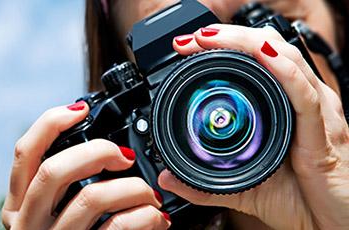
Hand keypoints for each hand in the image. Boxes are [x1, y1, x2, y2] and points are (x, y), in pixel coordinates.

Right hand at [2, 102, 169, 228]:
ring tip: (149, 193)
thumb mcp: (55, 209)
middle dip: (97, 152)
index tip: (81, 108)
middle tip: (125, 156)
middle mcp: (28, 222)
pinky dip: (144, 216)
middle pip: (55, 170)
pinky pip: (117, 228)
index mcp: (19, 203)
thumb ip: (66, 182)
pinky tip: (155, 217)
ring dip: (132, 188)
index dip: (50, 123)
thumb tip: (106, 147)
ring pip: (91, 199)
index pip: (24, 153)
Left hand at [158, 24, 348, 228]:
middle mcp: (302, 102)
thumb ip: (204, 183)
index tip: (187, 47)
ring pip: (286, 60)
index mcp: (284, 109)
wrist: (334, 225)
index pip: (255, 64)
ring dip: (248, 43)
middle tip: (192, 38)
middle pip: (268, 51)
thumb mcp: (243, 186)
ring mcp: (317, 112)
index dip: (224, 49)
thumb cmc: (300, 200)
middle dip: (229, 38)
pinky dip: (283, 70)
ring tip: (213, 38)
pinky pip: (304, 93)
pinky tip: (263, 55)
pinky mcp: (326, 130)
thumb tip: (169, 178)